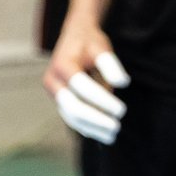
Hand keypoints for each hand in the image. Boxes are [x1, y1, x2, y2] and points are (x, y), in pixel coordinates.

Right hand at [44, 17, 128, 144]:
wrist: (73, 38)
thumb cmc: (90, 43)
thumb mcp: (101, 47)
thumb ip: (110, 64)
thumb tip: (122, 83)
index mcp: (62, 65)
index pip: (81, 87)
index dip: (102, 100)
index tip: (121, 110)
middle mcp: (53, 81)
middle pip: (73, 107)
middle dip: (95, 119)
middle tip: (117, 127)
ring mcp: (53, 92)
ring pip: (70, 116)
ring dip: (91, 128)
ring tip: (112, 136)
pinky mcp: (58, 100)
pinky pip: (70, 117)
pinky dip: (85, 127)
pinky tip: (100, 134)